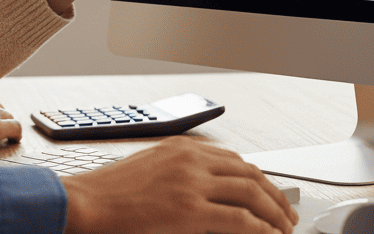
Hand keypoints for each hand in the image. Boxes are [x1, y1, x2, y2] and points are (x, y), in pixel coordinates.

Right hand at [61, 137, 298, 233]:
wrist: (87, 202)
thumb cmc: (109, 192)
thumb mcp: (149, 169)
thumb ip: (179, 173)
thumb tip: (205, 190)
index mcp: (182, 148)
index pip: (234, 159)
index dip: (258, 178)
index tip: (269, 192)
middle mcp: (191, 160)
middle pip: (249, 173)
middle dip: (274, 194)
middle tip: (286, 213)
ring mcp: (192, 184)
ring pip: (252, 193)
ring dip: (274, 212)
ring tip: (284, 227)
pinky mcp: (190, 210)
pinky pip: (240, 220)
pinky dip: (262, 229)